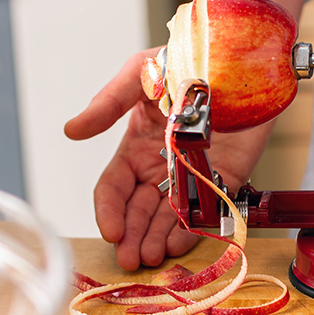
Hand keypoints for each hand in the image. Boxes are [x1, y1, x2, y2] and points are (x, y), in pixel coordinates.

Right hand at [64, 49, 271, 270]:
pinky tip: (179, 244)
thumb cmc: (188, 57)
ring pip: (169, 218)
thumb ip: (108, 103)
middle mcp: (161, 166)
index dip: (109, 211)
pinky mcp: (227, 177)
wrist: (241, 54)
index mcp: (136, 146)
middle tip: (130, 260)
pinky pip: (206, 209)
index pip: (115, 188)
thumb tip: (71, 130)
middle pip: (139, 211)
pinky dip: (192, 230)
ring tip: (151, 257)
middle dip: (132, 236)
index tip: (110, 231)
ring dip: (157, 240)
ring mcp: (194, 174)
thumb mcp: (141, 75)